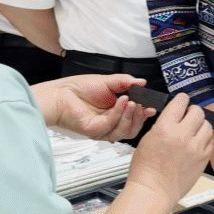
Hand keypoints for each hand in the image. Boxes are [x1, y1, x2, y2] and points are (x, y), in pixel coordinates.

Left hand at [39, 73, 153, 140]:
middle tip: (143, 104)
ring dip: (131, 116)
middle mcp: (110, 123)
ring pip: (124, 131)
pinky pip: (112, 125)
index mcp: (115, 113)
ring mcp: (103, 129)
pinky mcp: (95, 131)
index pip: (134, 118)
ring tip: (133, 102)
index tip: (152, 107)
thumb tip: (143, 82)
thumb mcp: (109, 82)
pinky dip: (119, 113)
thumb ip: (126, 82)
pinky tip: (121, 101)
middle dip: (140, 117)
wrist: (61, 93)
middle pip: (132, 129)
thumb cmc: (80, 88)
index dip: (144, 114)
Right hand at [127, 94, 213, 207]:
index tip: (182, 100)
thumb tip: (174, 116)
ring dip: (200, 124)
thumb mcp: (148, 138)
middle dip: (192, 110)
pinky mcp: (203, 159)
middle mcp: (183, 135)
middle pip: (197, 111)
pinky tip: (196, 142)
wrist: (153, 191)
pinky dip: (205, 138)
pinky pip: (210, 141)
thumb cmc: (145, 169)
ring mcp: (195, 148)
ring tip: (193, 129)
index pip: (180, 102)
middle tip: (188, 115)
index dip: (181, 99)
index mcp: (165, 128)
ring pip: (207, 125)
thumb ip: (164, 124)